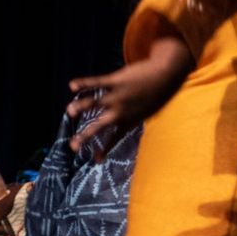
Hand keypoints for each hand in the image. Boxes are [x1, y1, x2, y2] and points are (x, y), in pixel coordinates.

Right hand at [66, 32, 193, 154]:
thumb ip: (138, 115)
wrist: (166, 74)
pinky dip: (83, 83)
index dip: (105, 150)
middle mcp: (120, 111)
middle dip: (85, 136)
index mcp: (129, 120)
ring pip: (95, 103)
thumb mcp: (150, 110)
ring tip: (70, 111)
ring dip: (80, 107)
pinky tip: (72, 85)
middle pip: (100, 126)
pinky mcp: (115, 80)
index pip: (114, 138)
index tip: (96, 161)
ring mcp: (117, 95)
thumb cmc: (159, 92)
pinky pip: (96, 82)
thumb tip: (133, 119)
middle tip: (73, 146)